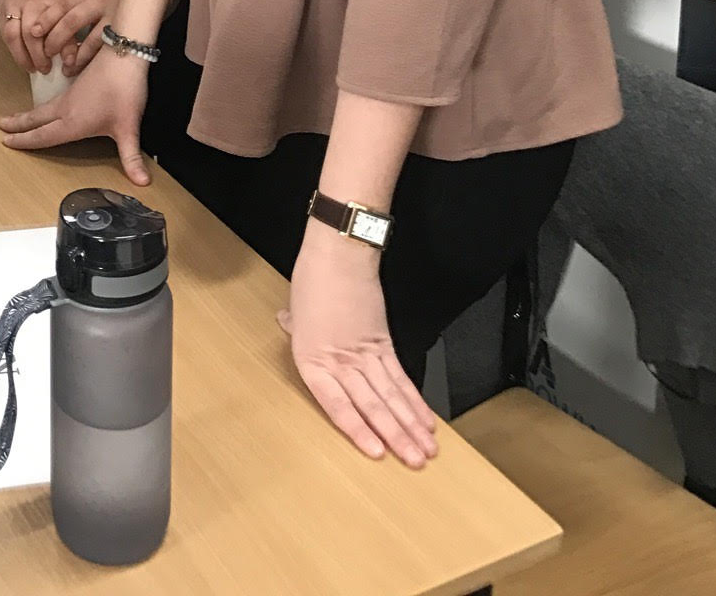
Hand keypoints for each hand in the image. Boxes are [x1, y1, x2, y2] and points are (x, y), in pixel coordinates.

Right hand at [0, 0, 74, 72]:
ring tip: (33, 68)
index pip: (61, 26)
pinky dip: (13, 49)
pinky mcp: (2, 9)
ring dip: (24, 56)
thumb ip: (76, 15)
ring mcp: (15, 5)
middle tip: (48, 69)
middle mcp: (33, 1)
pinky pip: (5, 33)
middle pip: (35, 34)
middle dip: (41, 56)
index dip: (65, 47)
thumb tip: (87, 44)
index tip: (69, 62)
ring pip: (16, 35)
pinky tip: (22, 59)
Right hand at [0, 45, 152, 184]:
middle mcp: (66, 109)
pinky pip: (53, 99)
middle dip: (18, 125)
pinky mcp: (78, 84)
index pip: (42, 136)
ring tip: (15, 118)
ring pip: (43, 108)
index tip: (7, 142)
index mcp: (72, 123)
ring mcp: (71, 95)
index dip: (24, 141)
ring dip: (28, 115)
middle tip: (0, 128)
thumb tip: (142, 182)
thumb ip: (131, 157)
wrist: (125, 53)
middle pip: (36, 119)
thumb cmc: (124, 91)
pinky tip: (47, 107)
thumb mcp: (128, 128)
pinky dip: (42, 106)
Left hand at [38, 0, 123, 76]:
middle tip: (47, 54)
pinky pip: (110, 48)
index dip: (47, 19)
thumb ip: (81, 0)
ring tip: (67, 69)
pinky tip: (90, 69)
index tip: (34, 32)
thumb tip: (55, 24)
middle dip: (57, 40)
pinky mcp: (131, 28)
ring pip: (91, 40)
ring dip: (78, 57)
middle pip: (72, 21)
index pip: (63, 3)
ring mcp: (117, 14)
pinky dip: (98, 60)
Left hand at [278, 229, 438, 467]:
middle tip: (415, 463)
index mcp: (312, 359)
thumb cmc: (312, 279)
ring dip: (411, 425)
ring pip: (391, 395)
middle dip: (396, 437)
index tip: (377, 452)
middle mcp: (340, 361)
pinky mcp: (383, 341)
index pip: (336, 404)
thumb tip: (287, 324)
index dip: (356, 430)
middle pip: (371, 405)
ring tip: (428, 450)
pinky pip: (401, 376)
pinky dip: (415, 399)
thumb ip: (295, 326)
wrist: (339, 252)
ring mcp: (365, 352)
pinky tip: (427, 419)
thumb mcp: (294, 308)